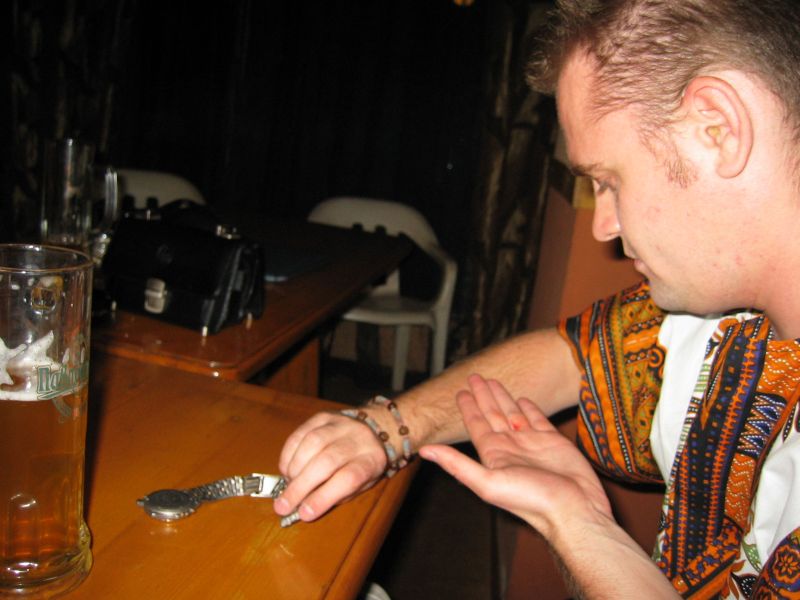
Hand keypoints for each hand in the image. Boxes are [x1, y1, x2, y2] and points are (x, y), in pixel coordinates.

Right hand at [275, 411, 387, 520]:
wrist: (373, 430)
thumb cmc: (362, 466)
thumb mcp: (359, 486)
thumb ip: (334, 496)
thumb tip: (302, 507)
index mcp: (371, 460)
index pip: (349, 478)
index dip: (324, 497)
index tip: (305, 514)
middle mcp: (358, 438)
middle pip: (327, 461)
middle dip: (300, 486)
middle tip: (283, 505)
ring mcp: (339, 423)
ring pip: (311, 443)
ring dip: (293, 469)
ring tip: (287, 486)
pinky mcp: (322, 416)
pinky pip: (300, 433)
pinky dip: (288, 455)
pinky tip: (286, 470)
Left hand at [420, 374, 611, 539]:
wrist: (573, 509)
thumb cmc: (531, 500)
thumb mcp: (488, 483)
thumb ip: (456, 464)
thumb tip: (423, 451)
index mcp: (493, 454)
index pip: (476, 425)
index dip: (468, 408)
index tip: (460, 391)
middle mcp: (510, 446)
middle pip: (492, 414)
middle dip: (483, 396)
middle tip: (474, 376)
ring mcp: (531, 443)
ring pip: (512, 413)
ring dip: (502, 397)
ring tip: (493, 381)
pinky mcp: (553, 441)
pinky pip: (538, 419)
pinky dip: (529, 408)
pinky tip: (522, 398)